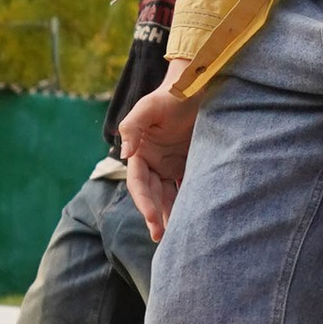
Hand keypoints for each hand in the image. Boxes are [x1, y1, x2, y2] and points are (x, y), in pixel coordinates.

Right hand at [118, 76, 201, 239]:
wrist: (197, 85)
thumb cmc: (170, 94)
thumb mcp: (148, 106)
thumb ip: (133, 126)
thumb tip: (124, 155)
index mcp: (140, 153)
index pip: (139, 183)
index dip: (144, 203)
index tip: (154, 219)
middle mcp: (154, 162)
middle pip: (153, 194)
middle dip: (157, 216)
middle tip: (162, 238)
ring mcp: (172, 165)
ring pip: (170, 195)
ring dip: (172, 215)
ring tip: (178, 238)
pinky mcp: (190, 164)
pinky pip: (189, 187)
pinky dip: (190, 202)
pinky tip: (198, 218)